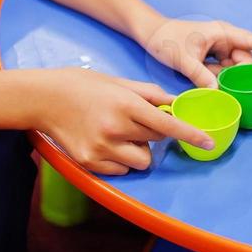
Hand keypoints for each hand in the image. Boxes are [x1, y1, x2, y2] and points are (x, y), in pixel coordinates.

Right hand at [36, 68, 211, 174]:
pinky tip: (106, 144)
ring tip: (121, 134)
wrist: (43, 99)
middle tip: (136, 120)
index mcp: (125, 105)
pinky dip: (121, 160)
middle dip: (154, 133)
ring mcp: (102, 149)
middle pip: (156, 141)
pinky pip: (122, 170)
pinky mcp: (90, 164)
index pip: (166, 124)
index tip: (209, 143)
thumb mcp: (117, 81)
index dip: (190, 134)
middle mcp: (115, 129)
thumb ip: (148, 93)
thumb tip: (173, 102)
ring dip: (140, 150)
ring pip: (142, 161)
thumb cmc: (82, 85)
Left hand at [141, 17, 251, 88]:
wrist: (148, 33)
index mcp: (224, 33)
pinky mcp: (209, 59)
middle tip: (240, 94)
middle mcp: (224, 40)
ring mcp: (217, 50)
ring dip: (230, 81)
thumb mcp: (183, 58)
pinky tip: (214, 92)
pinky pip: (221, 72)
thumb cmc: (166, 38)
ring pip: (233, 69)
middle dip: (244, 77)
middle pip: (245, 60)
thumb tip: (217, 93)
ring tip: (225, 94)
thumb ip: (200, 76)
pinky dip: (219, 82)